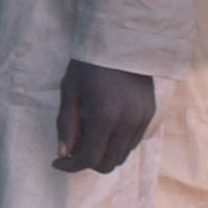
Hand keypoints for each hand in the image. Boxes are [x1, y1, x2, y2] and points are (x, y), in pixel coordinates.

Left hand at [54, 58, 156, 175]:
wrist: (121, 42)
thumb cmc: (89, 63)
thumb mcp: (70, 91)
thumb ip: (66, 125)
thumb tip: (64, 154)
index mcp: (105, 115)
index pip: (89, 158)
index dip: (70, 166)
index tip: (57, 162)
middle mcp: (128, 121)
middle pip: (108, 163)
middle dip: (87, 162)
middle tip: (72, 149)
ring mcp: (142, 119)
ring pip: (122, 155)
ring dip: (103, 153)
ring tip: (88, 134)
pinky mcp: (151, 114)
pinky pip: (132, 142)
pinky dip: (116, 143)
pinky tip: (104, 127)